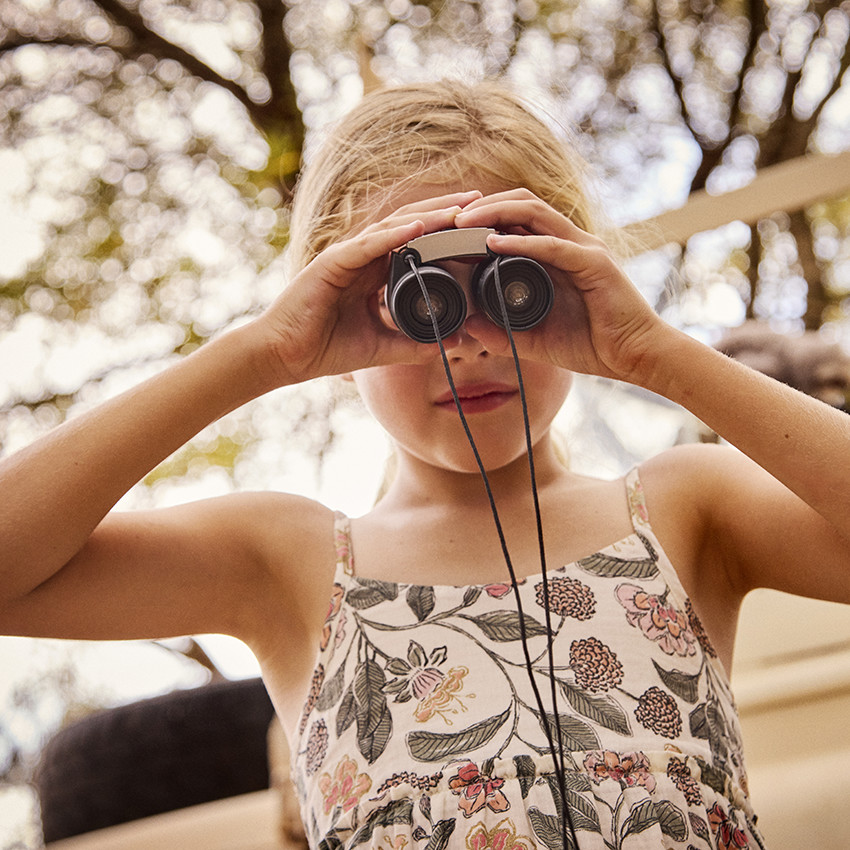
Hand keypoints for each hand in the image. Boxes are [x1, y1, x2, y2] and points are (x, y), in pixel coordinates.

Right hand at [256, 191, 483, 383]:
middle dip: (445, 212)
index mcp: (374, 274)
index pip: (416, 245)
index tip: (478, 229)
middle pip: (411, 226)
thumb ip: (415, 344)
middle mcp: (363, 258)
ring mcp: (347, 256)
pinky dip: (394, 235)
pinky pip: (368, 245)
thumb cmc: (325, 349)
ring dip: (428, 216)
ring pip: (393, 228)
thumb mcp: (381, 348)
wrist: (285, 357)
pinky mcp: (332, 263)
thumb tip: (453, 342)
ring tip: (460, 209)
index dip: (446, 234)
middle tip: (480, 202)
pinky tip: (419, 227)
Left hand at [452, 189, 669, 383]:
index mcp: (556, 255)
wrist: (636, 357)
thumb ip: (504, 331)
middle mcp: (569, 243)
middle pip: (521, 205)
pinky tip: (493, 245)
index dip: (482, 219)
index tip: (447, 232)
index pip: (515, 221)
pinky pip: (552, 246)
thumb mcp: (536, 340)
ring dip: (495, 213)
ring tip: (463, 223)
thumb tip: (468, 325)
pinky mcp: (594, 264)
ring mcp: (583, 249)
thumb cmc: (592, 345)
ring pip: (534, 213)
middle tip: (448, 220)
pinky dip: (521, 243)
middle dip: (482, 206)